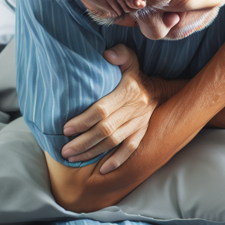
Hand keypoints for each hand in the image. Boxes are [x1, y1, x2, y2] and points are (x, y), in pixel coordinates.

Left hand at [60, 45, 178, 173]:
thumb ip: (119, 54)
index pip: (102, 110)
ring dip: (93, 152)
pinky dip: (118, 160)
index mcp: (127, 91)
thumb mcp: (130, 60)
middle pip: (105, 130)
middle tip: (64, 151)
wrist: (160, 91)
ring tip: (73, 159)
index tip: (65, 129)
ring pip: (114, 142)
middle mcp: (133, 110)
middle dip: (83, 142)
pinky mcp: (142, 133)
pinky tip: (103, 170)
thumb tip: (107, 54)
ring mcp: (139, 123)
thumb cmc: (135, 76)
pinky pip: (131, 149)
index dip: (83, 121)